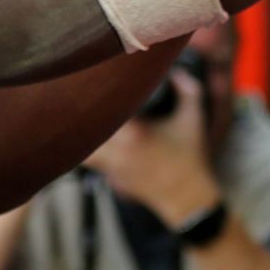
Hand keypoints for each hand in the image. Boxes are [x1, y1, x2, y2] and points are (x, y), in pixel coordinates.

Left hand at [83, 69, 219, 228]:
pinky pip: (88, 161)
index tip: (92, 80)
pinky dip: (85, 149)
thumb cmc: (191, 157)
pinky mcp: (110, 178)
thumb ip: (188, 89)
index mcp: (134, 133)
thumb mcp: (194, 119)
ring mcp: (111, 167)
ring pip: (80, 148)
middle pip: (82, 128)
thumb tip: (176, 71)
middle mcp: (117, 151)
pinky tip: (88, 138)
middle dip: (77, 111)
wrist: (188, 198)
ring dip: (78, 133)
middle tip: (76, 94)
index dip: (93, 92)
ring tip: (78, 116)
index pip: (101, 108)